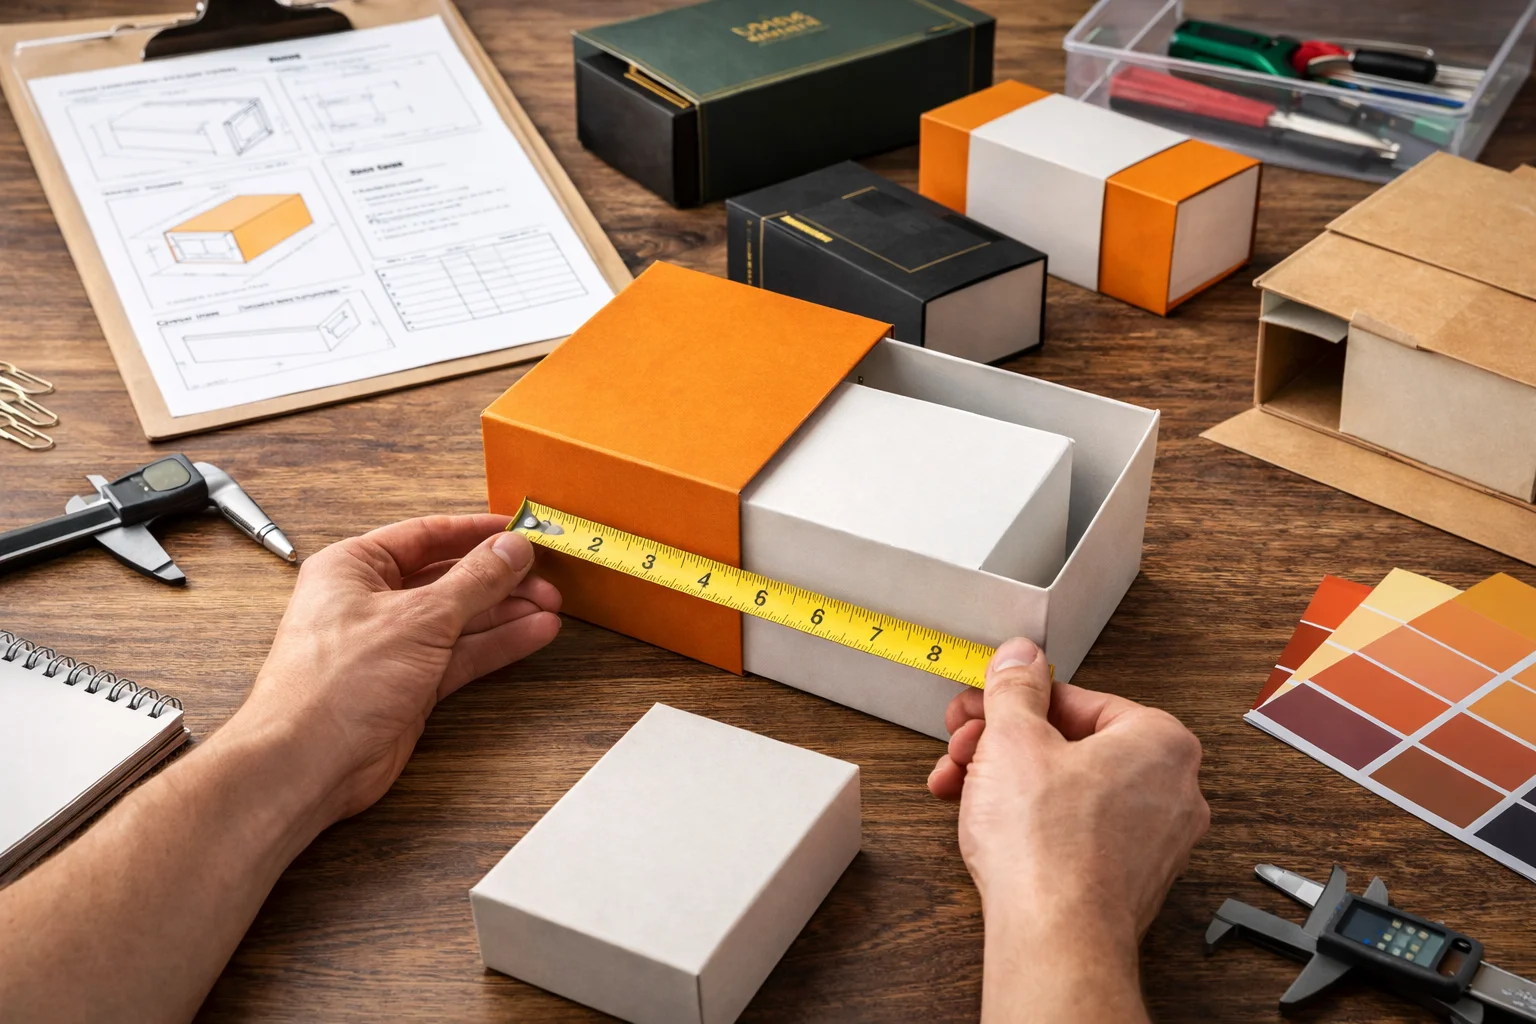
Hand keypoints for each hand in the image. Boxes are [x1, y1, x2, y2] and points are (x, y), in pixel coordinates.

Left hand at [239, 514, 560, 823]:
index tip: (520, 530)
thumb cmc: (334, 686)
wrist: (308, 763)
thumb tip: (511, 548)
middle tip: (545, 576)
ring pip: (460, 619)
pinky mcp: (409, 684)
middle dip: (500, 578)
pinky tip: (532, 633)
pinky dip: (496, 644)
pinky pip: (460, 655)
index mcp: (354, 568)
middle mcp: (370, 602)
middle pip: (449, 578)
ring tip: (551, 605)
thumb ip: (474, 581)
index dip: (477, 532)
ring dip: (505, 613)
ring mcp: (391, 645)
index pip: (426, 535)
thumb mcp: (419, 618)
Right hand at [928, 637, 1207, 1022]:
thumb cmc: (1048, 845)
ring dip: (1005, 781)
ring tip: (959, 786)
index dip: (1013, 702)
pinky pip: (1075, 831)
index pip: (1077, 699)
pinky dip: (1031, 821)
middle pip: (1070, 745)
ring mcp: (1154, 842)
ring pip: (1068, 790)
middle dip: (1002, 744)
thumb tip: (1021, 658)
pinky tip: (987, 823)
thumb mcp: (1014, 738)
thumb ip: (1015, 687)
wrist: (1054, 936)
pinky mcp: (1128, 880)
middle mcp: (1172, 790)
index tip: (982, 706)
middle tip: (964, 745)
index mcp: (1161, 742)